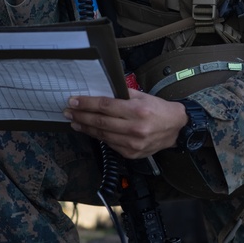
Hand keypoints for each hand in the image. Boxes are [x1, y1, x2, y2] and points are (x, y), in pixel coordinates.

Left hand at [63, 90, 188, 158]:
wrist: (175, 129)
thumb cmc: (157, 108)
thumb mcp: (142, 95)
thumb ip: (121, 93)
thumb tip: (99, 90)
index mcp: (137, 111)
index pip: (105, 106)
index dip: (87, 103)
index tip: (73, 101)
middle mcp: (135, 128)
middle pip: (101, 122)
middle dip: (81, 116)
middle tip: (68, 111)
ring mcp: (133, 144)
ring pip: (103, 135)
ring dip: (86, 128)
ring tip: (74, 121)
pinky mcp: (132, 154)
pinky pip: (110, 144)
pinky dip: (98, 137)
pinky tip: (90, 130)